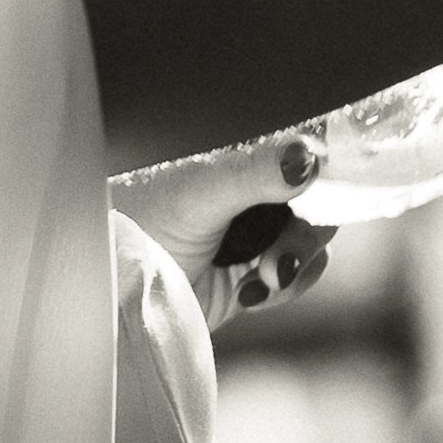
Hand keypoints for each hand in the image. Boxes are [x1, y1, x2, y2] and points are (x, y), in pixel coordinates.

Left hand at [109, 129, 334, 333]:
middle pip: (317, 198)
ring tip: (268, 275)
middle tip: (287, 249)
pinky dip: (285, 288)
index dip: (323, 164)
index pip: (300, 147)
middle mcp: (250, 191)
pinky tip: (252, 293)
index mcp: (238, 156)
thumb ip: (254, 171)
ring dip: (299, 260)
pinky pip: (295, 279)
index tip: (329, 185)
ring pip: (312, 241)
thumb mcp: (199, 192)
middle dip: (311, 226)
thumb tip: (310, 155)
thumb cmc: (137, 227)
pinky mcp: (250, 278)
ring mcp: (253, 237)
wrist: (113, 294)